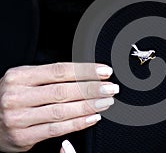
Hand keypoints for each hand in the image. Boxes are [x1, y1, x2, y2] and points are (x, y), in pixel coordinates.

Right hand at [0, 63, 118, 151]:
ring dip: (89, 106)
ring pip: (62, 111)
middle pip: (63, 90)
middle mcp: (17, 96)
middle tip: (111, 88)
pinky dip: (78, 123)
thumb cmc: (13, 97)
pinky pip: (56, 129)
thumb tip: (85, 74)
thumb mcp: (25, 80)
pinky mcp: (23, 137)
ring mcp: (18, 118)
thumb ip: (50, 77)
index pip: (60, 70)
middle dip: (92, 89)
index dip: (86, 71)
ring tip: (106, 102)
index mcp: (19, 76)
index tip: (105, 72)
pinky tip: (93, 117)